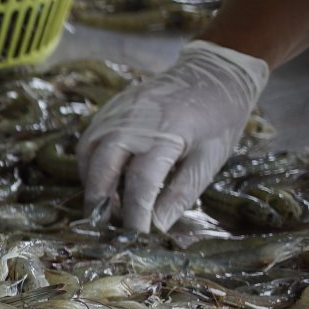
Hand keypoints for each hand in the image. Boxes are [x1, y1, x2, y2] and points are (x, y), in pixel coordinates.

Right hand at [76, 40, 267, 232]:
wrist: (213, 72)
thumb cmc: (219, 118)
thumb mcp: (210, 159)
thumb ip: (181, 193)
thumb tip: (157, 226)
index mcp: (166, 136)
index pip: (141, 184)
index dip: (135, 215)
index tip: (134, 237)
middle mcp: (134, 123)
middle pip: (102, 168)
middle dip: (98, 201)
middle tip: (102, 225)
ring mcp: (117, 113)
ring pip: (88, 154)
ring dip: (91, 182)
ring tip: (101, 204)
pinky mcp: (110, 109)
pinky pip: (90, 140)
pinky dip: (91, 163)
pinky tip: (103, 178)